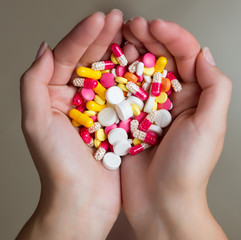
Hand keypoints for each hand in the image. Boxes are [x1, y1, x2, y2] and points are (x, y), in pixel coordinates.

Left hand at [18, 10, 124, 239]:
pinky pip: (126, 94)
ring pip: (111, 74)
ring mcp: (99, 109)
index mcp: (54, 96)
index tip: (101, 18)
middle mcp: (77, 99)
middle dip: (103, 37)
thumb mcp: (35, 122)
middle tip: (119, 18)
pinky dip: (134, 78)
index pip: (67, 57)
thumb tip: (44, 48)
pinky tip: (142, 63)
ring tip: (132, 34)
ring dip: (121, 52)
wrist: (84, 202)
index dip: (83, 35)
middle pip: (90, 60)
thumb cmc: (58, 167)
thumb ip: (34, 83)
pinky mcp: (118, 121)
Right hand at [120, 18, 231, 239]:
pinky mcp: (131, 119)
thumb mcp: (211, 125)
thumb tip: (206, 55)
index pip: (188, 57)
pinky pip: (124, 91)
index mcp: (196, 97)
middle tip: (134, 25)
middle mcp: (174, 99)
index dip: (174, 37)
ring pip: (141, 70)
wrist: (161, 202)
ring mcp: (151, 108)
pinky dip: (117, 75)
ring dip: (132, 51)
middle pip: (163, 59)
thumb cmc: (189, 169)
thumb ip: (215, 87)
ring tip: (122, 36)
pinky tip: (109, 63)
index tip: (156, 25)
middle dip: (150, 38)